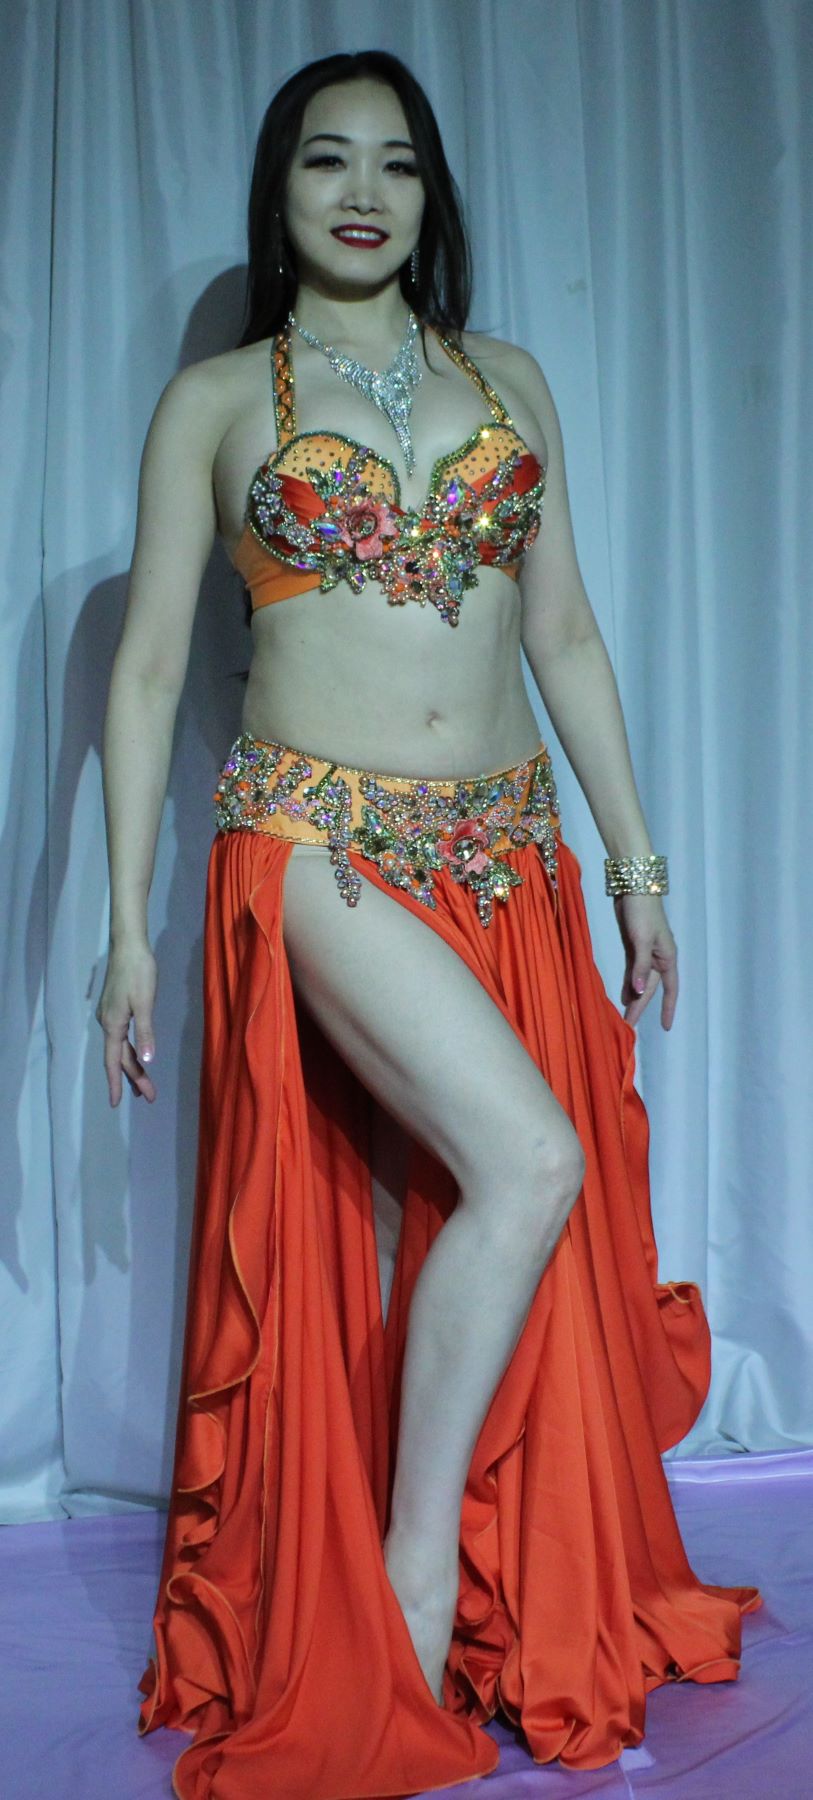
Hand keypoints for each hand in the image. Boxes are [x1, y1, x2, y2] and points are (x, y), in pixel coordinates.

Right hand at [96, 940, 157, 1105]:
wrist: (128, 945)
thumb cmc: (138, 972)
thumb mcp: (145, 1002)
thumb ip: (146, 1032)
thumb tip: (148, 1060)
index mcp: (113, 1025)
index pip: (113, 1062)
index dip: (116, 1083)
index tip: (116, 1104)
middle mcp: (108, 1023)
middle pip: (120, 1058)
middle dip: (134, 1079)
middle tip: (149, 1097)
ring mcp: (110, 1015)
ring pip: (121, 1048)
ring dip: (132, 1067)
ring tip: (142, 1086)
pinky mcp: (116, 1007)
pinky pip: (122, 1037)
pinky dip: (130, 1051)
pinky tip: (137, 1054)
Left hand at [613, 893, 677, 1030]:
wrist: (634, 888)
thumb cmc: (642, 913)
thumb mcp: (641, 940)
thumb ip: (640, 967)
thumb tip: (640, 993)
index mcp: (667, 958)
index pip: (670, 989)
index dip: (668, 1008)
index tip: (665, 1027)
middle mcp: (659, 958)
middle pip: (651, 988)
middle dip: (642, 1006)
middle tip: (630, 1025)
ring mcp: (646, 953)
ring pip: (641, 981)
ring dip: (634, 996)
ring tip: (625, 1015)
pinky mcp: (633, 946)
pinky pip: (632, 971)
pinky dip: (629, 983)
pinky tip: (623, 994)